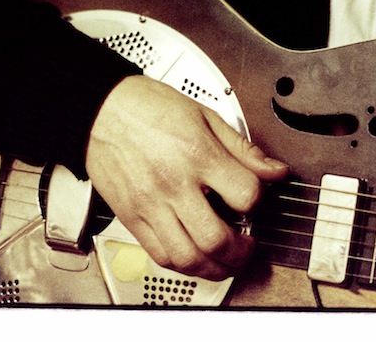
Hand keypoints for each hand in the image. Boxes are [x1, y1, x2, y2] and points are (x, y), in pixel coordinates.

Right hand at [85, 74, 288, 280]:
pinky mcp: (132, 219)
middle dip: (242, 251)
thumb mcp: (204, 116)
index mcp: (197, 153)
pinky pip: (161, 256)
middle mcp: (173, 184)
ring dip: (216, 268)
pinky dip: (183, 265)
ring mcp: (150, 205)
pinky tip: (194, 255)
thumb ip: (242, 148)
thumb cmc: (148, 107)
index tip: (256, 200)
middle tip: (248, 245)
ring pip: (189, 259)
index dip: (259, 201)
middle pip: (217, 239)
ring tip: (226, 258)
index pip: (245, 195)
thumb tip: (273, 170)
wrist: (101, 110)